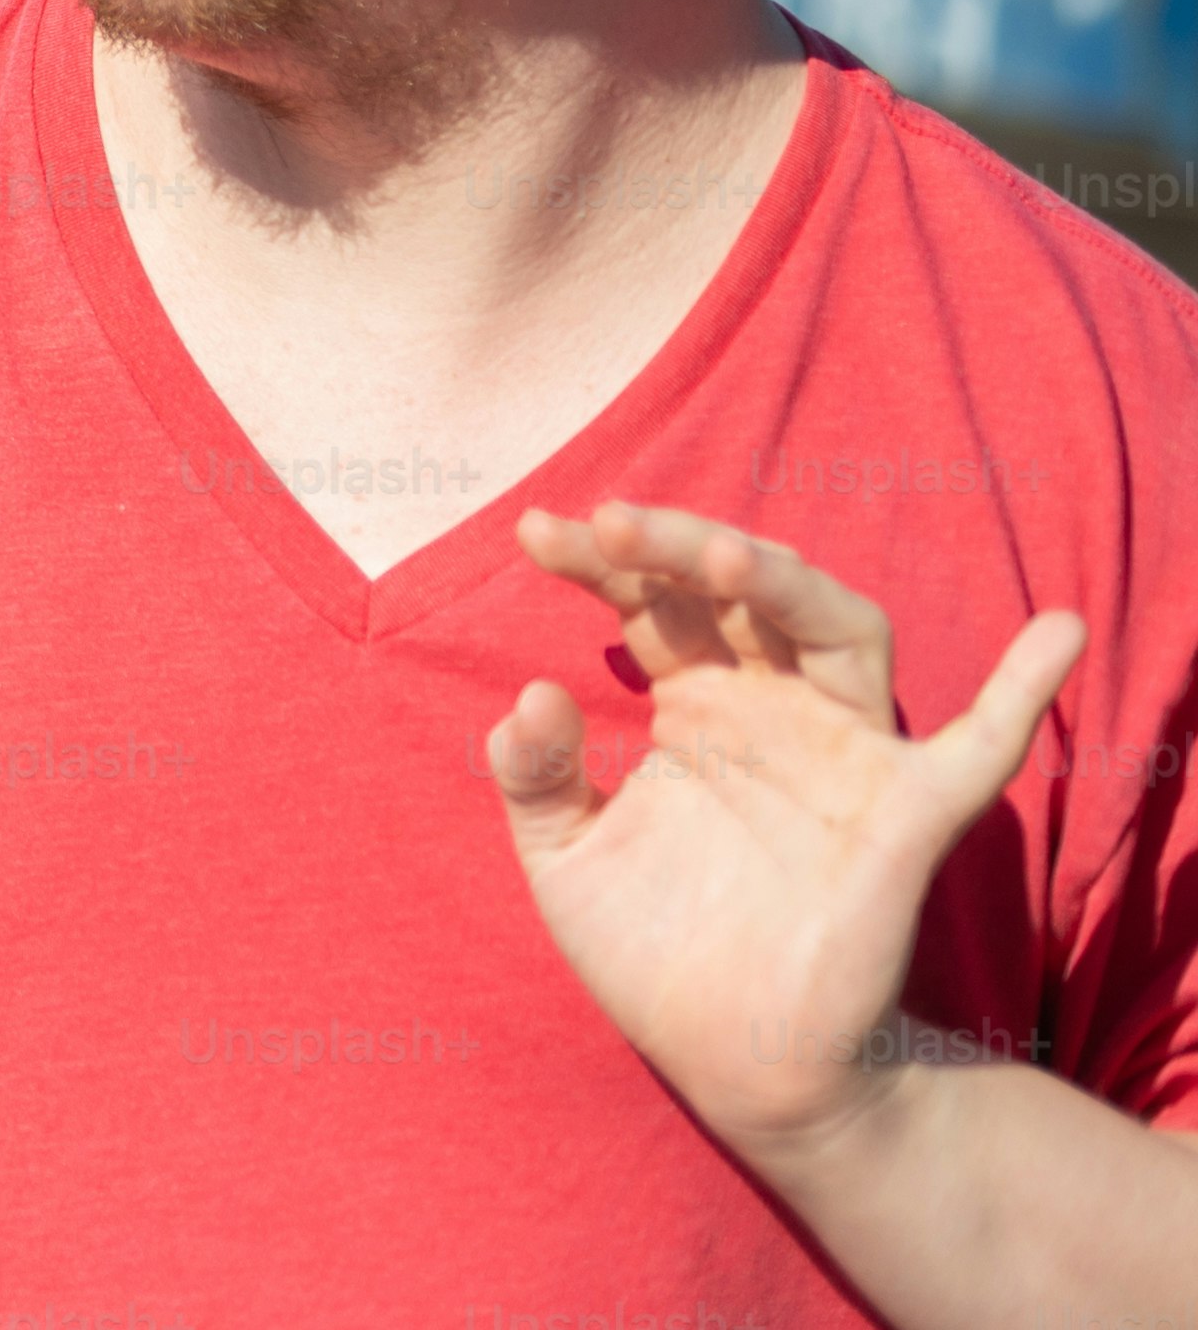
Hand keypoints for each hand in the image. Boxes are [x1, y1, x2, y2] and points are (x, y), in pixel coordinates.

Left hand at [488, 501, 1085, 1161]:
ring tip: (726, 556)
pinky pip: (984, 749)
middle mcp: (773, 710)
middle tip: (611, 523)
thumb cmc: (654, 951)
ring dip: (786, 582)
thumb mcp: (566, 858)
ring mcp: (844, 754)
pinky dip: (1025, 691)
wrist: (736, 1065)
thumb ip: (536, 776)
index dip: (597, 561)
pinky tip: (1059, 632)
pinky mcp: (905, 817)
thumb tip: (530, 693)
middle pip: (741, 592)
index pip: (653, 602)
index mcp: (697, 704)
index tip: (534, 532)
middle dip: (679, 545)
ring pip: (837, 629)